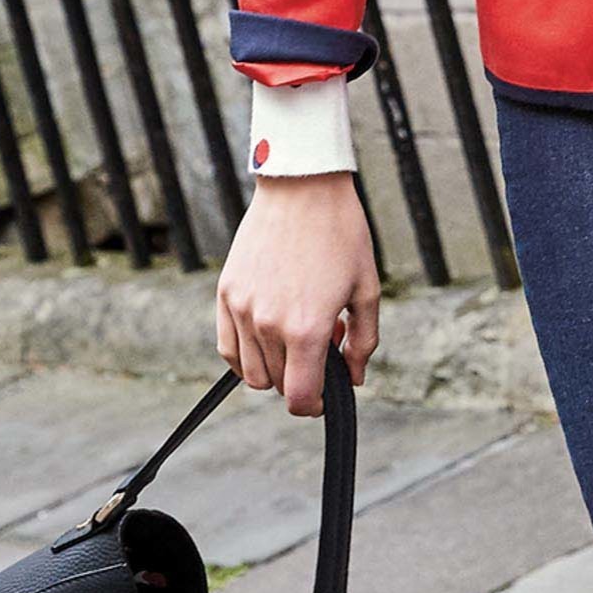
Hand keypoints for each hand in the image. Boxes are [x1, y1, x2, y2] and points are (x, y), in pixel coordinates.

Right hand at [216, 172, 379, 415]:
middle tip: (325, 341)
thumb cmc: (341, 233)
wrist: (303, 187)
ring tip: (298, 330)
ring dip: (276, 366)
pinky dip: (246, 355)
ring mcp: (242, 309)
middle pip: (278, 385)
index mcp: (306, 328)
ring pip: (251, 371)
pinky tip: (268, 335)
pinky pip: (228, 347)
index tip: (326, 395)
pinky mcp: (226, 293)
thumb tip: (353, 377)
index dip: (316, 405)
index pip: (300, 398)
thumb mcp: (366, 289)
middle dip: (304, 376)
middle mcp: (267, 324)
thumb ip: (362, 341)